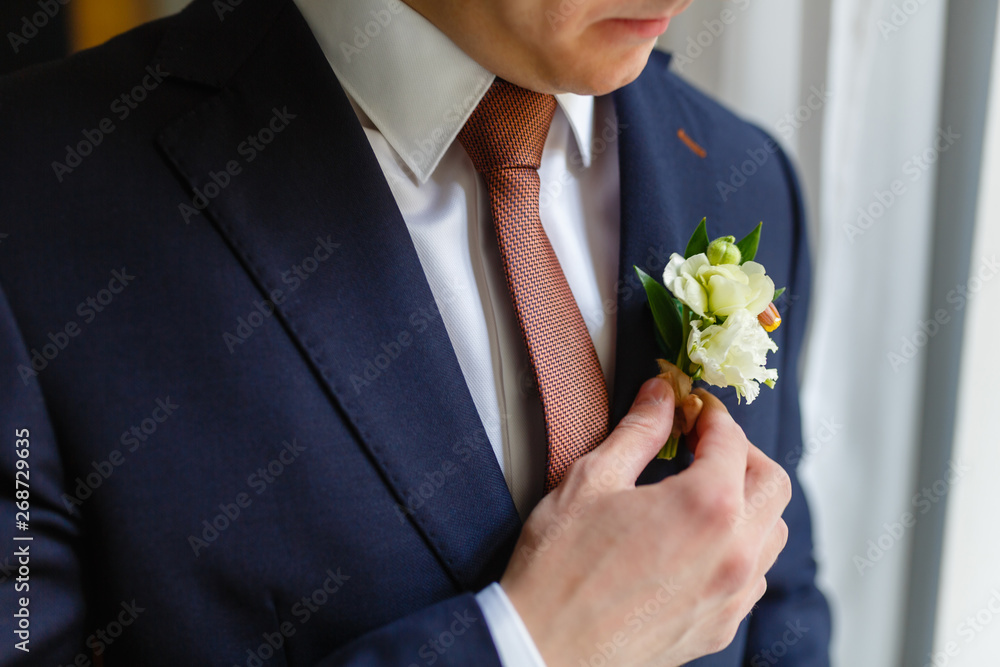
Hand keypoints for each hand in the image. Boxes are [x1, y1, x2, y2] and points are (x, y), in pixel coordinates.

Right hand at [500, 378, 790, 665]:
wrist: (545, 647)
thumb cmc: (560, 569)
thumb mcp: (593, 481)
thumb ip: (638, 432)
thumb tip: (661, 396)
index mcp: (706, 506)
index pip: (732, 441)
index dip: (711, 414)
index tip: (692, 408)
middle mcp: (733, 553)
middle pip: (772, 484)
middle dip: (742, 454)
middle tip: (704, 444)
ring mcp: (730, 596)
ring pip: (771, 533)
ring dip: (748, 502)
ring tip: (704, 491)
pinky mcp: (718, 627)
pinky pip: (752, 577)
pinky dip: (740, 548)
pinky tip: (699, 543)